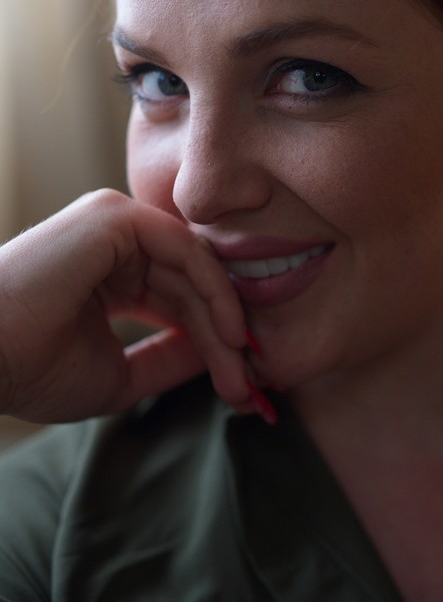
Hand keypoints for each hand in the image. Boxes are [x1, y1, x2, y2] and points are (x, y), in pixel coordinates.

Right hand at [0, 190, 253, 422]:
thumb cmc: (34, 370)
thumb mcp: (121, 374)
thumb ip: (170, 360)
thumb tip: (221, 358)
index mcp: (111, 275)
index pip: (180, 301)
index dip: (213, 340)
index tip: (240, 384)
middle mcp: (115, 244)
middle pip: (193, 286)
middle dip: (226, 337)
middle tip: (249, 383)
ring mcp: (116, 225)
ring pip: (196, 270)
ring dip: (226, 321)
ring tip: (243, 365)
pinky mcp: (116, 217)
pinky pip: (186, 250)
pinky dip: (214, 290)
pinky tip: (230, 333)